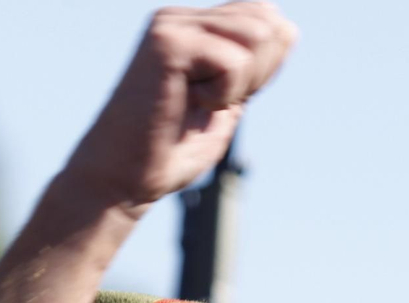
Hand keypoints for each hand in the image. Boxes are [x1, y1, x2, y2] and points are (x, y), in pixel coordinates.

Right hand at [63, 3, 295, 211]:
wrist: (120, 179)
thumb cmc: (168, 152)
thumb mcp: (225, 103)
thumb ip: (251, 67)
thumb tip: (288, 29)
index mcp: (194, 27)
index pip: (264, 15)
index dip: (267, 62)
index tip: (228, 98)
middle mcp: (181, 18)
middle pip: (267, 19)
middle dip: (261, 70)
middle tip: (215, 103)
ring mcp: (172, 26)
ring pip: (257, 35)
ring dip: (242, 83)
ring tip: (201, 103)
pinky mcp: (167, 44)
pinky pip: (232, 60)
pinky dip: (223, 95)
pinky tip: (190, 105)